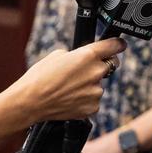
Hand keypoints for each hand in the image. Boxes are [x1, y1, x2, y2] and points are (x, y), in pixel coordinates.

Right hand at [3, 37, 125, 126]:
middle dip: (100, 66)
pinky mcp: (92, 107)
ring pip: (98, 84)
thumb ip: (78, 54)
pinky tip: (70, 98)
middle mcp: (96, 72)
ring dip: (89, 85)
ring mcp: (95, 91)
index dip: (118, 44)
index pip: (114, 46)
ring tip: (69, 88)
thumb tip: (85, 58)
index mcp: (88, 55)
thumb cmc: (40, 76)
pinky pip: (93, 100)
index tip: (120, 45)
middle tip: (84, 71)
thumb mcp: (58, 55)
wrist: (30, 102)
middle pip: (109, 65)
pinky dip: (85, 99)